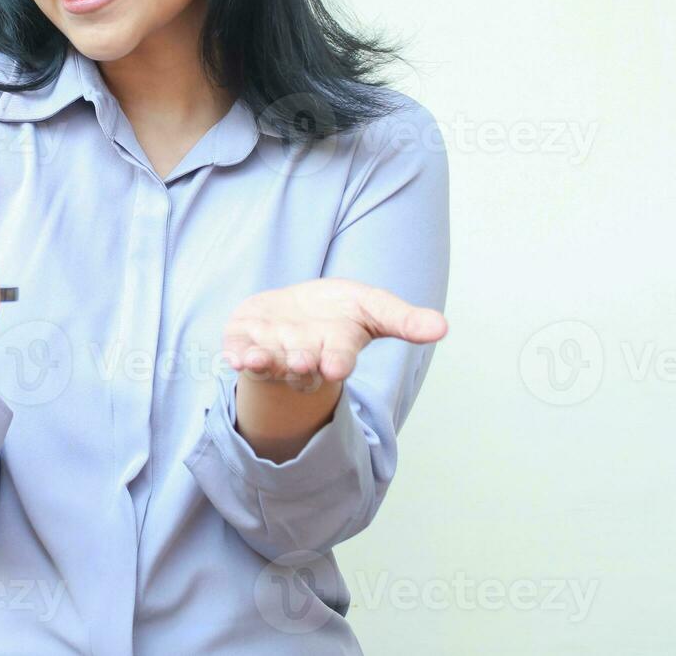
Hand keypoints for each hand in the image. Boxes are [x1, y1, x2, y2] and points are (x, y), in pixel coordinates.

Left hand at [222, 277, 446, 391]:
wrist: (296, 313)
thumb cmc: (339, 313)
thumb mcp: (374, 309)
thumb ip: (403, 320)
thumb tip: (443, 327)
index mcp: (334, 350)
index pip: (338, 358)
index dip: (337, 362)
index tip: (336, 366)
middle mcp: (302, 356)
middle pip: (301, 364)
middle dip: (299, 362)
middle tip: (300, 361)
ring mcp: (271, 351)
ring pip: (266, 362)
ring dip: (260, 362)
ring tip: (253, 361)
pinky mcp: (245, 342)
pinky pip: (238, 351)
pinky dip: (235, 354)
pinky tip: (232, 356)